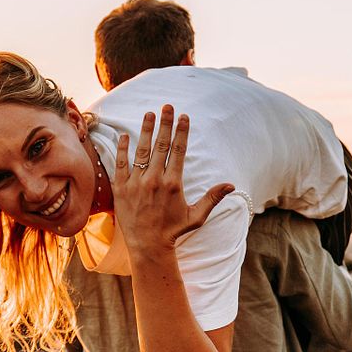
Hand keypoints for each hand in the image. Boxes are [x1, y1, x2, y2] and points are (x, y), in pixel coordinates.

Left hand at [113, 105, 234, 258]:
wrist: (147, 246)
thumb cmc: (173, 231)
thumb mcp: (196, 216)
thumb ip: (212, 198)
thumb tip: (231, 185)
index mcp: (174, 184)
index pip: (179, 151)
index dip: (182, 132)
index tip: (184, 117)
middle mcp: (155, 180)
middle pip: (161, 145)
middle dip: (165, 124)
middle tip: (167, 106)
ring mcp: (136, 183)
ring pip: (141, 151)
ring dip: (145, 130)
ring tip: (148, 114)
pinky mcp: (121, 188)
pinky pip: (120, 164)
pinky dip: (122, 149)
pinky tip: (125, 135)